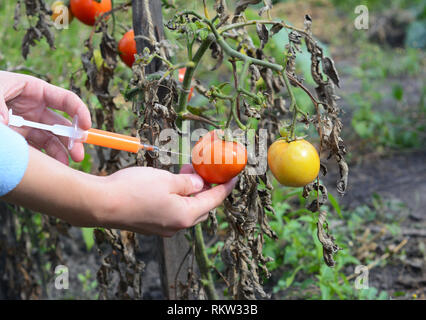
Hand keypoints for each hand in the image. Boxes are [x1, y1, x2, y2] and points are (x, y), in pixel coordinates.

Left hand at [0, 71, 90, 163]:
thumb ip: (2, 108)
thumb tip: (11, 124)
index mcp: (31, 89)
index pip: (65, 99)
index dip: (80, 112)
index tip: (86, 128)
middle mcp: (31, 107)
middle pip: (60, 122)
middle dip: (73, 138)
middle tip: (78, 154)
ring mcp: (25, 123)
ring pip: (50, 138)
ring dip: (61, 152)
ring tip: (67, 165)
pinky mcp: (18, 138)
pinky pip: (37, 148)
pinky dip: (46, 158)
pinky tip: (52, 167)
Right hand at [97, 164, 236, 236]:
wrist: (101, 204)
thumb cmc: (134, 189)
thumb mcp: (167, 180)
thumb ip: (188, 183)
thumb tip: (199, 184)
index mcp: (185, 215)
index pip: (214, 200)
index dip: (225, 186)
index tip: (234, 176)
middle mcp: (176, 226)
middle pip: (201, 207)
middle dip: (207, 188)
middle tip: (206, 170)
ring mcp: (163, 227)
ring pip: (186, 208)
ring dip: (190, 192)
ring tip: (187, 172)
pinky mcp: (151, 225)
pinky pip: (172, 211)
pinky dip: (177, 198)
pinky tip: (171, 184)